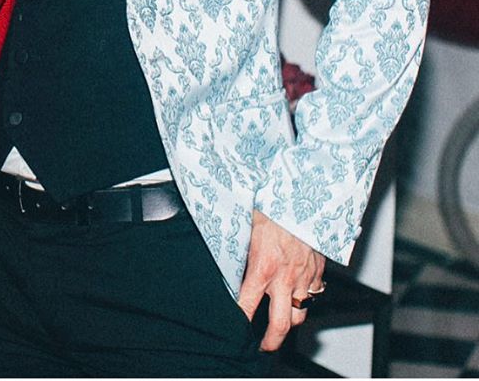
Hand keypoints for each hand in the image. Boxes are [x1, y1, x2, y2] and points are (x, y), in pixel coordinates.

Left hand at [237, 209, 325, 350]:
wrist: (303, 195)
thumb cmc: (271, 205)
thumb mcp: (244, 225)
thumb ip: (236, 247)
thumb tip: (222, 257)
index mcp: (263, 266)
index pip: (247, 304)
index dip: (239, 319)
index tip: (234, 327)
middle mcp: (285, 277)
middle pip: (281, 324)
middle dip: (271, 341)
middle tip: (263, 346)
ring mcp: (305, 276)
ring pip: (300, 313)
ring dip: (290, 320)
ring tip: (280, 321)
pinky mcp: (319, 271)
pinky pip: (314, 294)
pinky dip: (306, 298)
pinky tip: (296, 293)